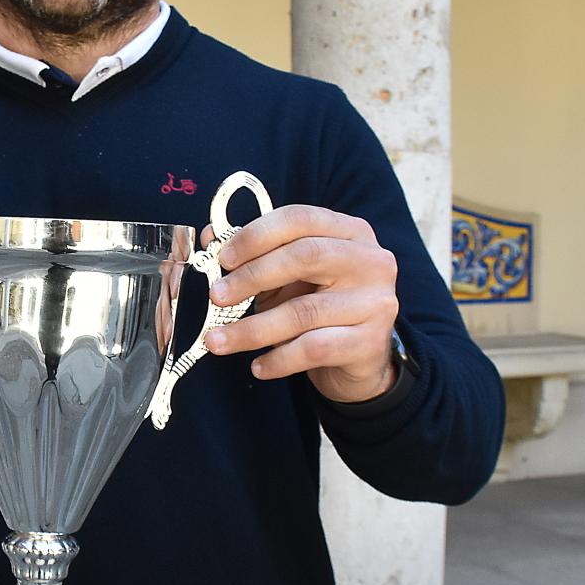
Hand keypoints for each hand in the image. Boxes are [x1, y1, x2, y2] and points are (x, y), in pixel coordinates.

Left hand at [201, 205, 398, 403]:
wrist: (360, 360)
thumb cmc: (319, 309)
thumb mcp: (286, 278)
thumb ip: (253, 256)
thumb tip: (208, 237)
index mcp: (350, 232)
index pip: (300, 219)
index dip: (256, 235)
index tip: (223, 258)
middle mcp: (371, 261)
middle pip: (305, 256)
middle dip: (251, 276)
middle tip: (216, 296)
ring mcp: (376, 302)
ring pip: (303, 311)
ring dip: (251, 329)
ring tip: (218, 340)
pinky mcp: (370, 342)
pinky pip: (313, 348)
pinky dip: (278, 359)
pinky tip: (258, 366)